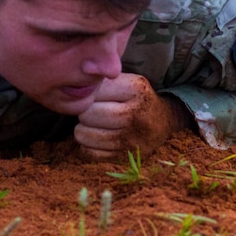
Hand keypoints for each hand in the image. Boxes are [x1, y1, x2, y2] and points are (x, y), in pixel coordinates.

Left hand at [74, 74, 191, 160]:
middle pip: (87, 113)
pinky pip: (89, 153)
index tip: (93, 95)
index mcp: (135, 89)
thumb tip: (73, 79)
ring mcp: (129, 139)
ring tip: (93, 124)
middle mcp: (134, 114)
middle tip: (91, 110)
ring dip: (83, 129)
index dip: (88, 92)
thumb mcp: (128, 80)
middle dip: (84, 111)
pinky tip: (97, 137)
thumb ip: (103, 78)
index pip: (94, 90)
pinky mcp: (124, 158)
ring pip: (84, 134)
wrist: (163, 123)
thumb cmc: (136, 99)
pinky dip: (87, 145)